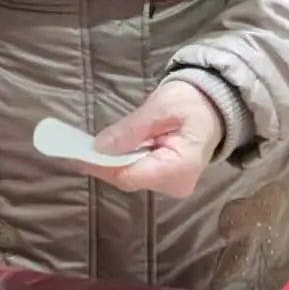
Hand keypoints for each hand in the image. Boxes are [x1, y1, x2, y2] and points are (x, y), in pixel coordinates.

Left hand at [79, 82, 222, 195]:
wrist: (215, 108)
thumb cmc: (192, 103)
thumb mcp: (160, 108)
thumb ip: (131, 130)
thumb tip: (98, 148)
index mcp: (180, 167)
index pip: (130, 175)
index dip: (101, 166)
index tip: (76, 154)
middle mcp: (176, 185)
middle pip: (128, 179)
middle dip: (102, 163)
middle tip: (74, 148)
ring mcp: (172, 186)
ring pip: (130, 177)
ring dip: (110, 162)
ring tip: (85, 148)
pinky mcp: (167, 181)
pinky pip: (137, 173)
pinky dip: (121, 161)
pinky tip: (107, 150)